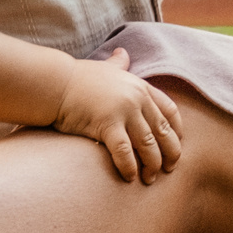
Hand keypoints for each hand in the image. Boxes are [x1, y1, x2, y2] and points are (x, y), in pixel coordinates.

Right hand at [54, 47, 182, 182]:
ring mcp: (123, 111)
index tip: (176, 145)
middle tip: (169, 170)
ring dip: (152, 165)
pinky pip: (125, 151)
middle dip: (170, 153)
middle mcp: (137, 98)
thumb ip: (119, 63)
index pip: (170, 111)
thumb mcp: (105, 68)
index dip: (177, 131)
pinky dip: (129, 167)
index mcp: (140, 86)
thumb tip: (123, 52)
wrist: (54, 83)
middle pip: (164, 131)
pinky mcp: (107, 124)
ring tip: (149, 179)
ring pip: (148, 144)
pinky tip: (129, 177)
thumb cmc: (77, 77)